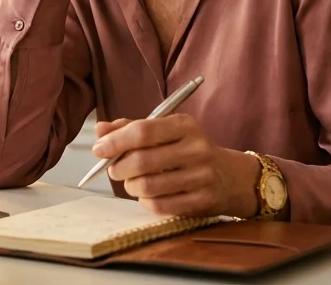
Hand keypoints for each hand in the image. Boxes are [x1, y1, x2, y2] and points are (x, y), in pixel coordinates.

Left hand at [92, 114, 261, 218]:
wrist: (231, 176)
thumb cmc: (190, 150)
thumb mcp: (167, 131)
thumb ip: (133, 128)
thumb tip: (101, 130)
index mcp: (185, 125)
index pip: (142, 131)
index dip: (115, 141)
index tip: (99, 149)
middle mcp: (196, 149)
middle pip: (142, 161)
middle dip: (118, 167)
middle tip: (114, 169)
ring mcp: (201, 177)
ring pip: (147, 186)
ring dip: (131, 186)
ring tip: (132, 182)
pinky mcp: (201, 201)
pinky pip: (159, 205)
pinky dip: (145, 201)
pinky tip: (148, 194)